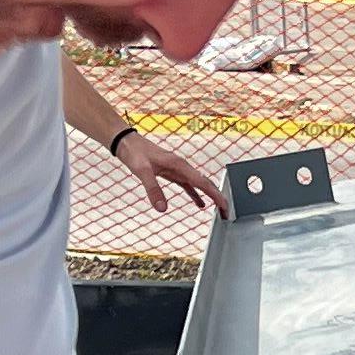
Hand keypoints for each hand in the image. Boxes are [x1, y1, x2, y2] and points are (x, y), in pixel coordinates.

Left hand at [108, 129, 229, 217]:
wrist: (127, 142)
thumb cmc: (134, 153)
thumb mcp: (142, 172)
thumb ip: (153, 190)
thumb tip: (162, 209)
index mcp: (180, 165)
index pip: (203, 182)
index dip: (216, 195)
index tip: (225, 206)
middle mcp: (182, 167)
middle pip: (206, 184)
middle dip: (218, 198)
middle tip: (226, 213)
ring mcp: (178, 170)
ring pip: (199, 185)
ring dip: (210, 196)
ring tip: (218, 210)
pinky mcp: (172, 173)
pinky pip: (188, 186)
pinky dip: (196, 195)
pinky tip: (200, 204)